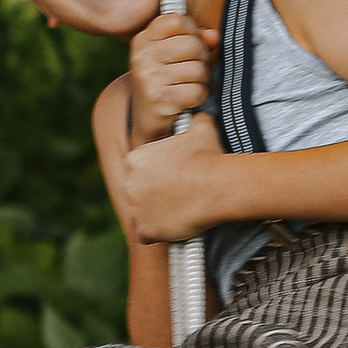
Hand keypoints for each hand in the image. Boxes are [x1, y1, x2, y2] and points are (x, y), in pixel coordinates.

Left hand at [119, 115, 228, 245]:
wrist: (217, 186)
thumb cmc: (209, 156)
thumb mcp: (201, 127)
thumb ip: (194, 120)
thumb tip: (199, 113)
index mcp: (136, 158)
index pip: (140, 168)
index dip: (158, 174)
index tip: (174, 177)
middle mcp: (130, 182)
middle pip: (138, 190)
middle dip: (155, 193)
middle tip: (178, 194)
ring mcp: (136, 208)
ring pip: (142, 212)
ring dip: (156, 213)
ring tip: (178, 210)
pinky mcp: (146, 229)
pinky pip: (147, 234)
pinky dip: (158, 233)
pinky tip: (173, 226)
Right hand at [126, 9, 215, 148]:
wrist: (148, 122)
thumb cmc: (166, 82)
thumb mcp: (172, 56)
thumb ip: (194, 39)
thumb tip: (214, 36)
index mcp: (143, 40)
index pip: (176, 19)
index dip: (192, 30)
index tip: (191, 42)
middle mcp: (142, 56)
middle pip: (191, 44)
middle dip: (201, 59)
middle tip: (194, 71)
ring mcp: (148, 77)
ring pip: (197, 69)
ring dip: (201, 80)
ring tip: (189, 85)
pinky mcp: (158, 99)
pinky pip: (197, 90)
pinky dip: (199, 96)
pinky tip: (188, 99)